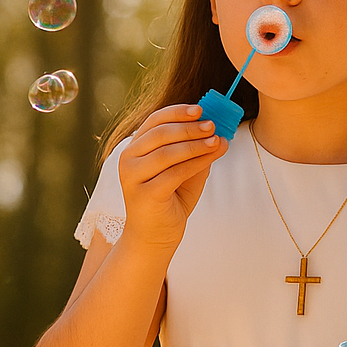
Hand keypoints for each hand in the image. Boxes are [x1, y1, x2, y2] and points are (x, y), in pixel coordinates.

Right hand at [118, 104, 228, 251]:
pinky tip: (211, 157)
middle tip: (213, 125)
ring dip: (196, 144)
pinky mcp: (145, 194)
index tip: (201, 109)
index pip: (154, 120)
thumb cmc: (168, 200)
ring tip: (216, 141)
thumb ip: (195, 152)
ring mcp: (133, 177)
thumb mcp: (183, 171)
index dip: (178, 112)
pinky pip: (175, 172)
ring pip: (168, 152)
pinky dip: (196, 162)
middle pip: (161, 133)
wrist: (153, 237)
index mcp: (134, 148)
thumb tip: (218, 133)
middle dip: (190, 127)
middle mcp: (128, 159)